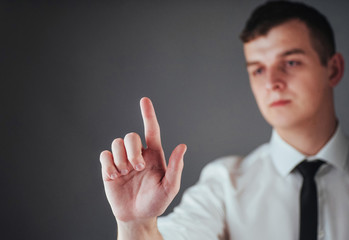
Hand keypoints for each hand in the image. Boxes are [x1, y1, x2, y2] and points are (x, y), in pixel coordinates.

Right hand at [100, 97, 186, 222]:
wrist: (136, 216)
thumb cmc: (155, 202)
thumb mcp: (169, 188)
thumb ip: (175, 167)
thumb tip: (182, 146)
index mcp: (154, 155)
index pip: (152, 130)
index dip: (148, 114)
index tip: (144, 100)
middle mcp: (138, 154)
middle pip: (130, 136)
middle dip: (132, 151)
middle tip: (137, 169)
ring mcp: (123, 160)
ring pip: (116, 143)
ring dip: (121, 160)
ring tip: (125, 175)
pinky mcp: (109, 167)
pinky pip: (105, 155)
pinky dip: (108, 164)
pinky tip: (114, 176)